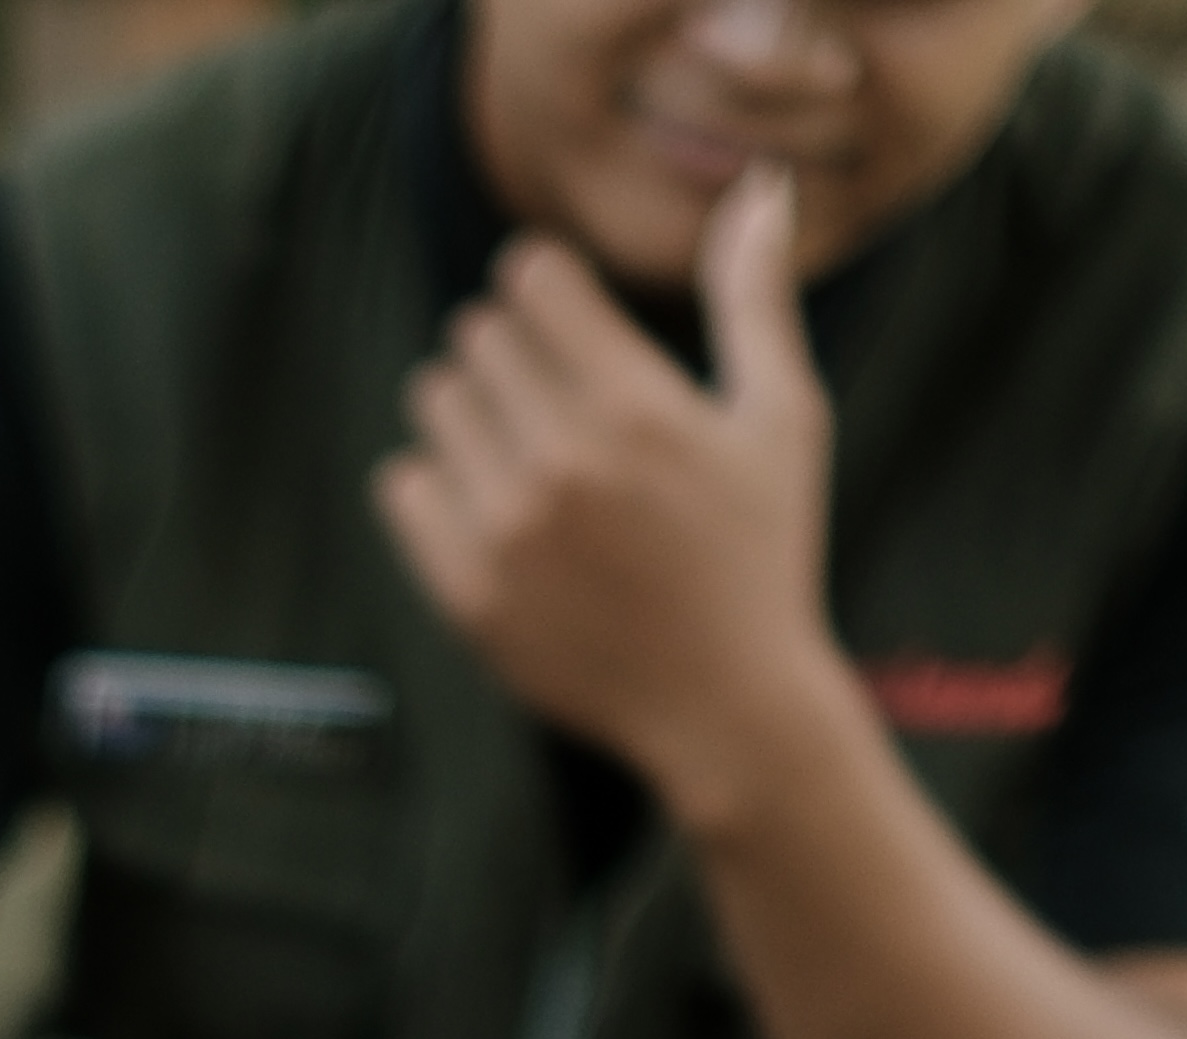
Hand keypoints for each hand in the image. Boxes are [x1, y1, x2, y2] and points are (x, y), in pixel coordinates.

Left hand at [372, 166, 836, 818]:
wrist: (724, 706)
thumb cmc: (761, 553)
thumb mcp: (781, 417)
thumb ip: (753, 297)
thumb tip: (761, 185)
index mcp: (634, 405)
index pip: (527, 279)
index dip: (545, 289)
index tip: (566, 321)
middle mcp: (561, 463)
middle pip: (477, 337)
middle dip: (511, 350)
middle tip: (554, 397)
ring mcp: (506, 532)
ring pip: (435, 404)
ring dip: (470, 411)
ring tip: (523, 449)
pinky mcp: (467, 592)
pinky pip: (405, 487)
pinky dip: (433, 481)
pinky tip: (487, 499)